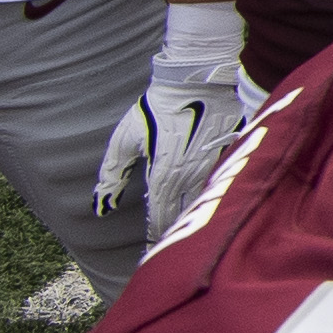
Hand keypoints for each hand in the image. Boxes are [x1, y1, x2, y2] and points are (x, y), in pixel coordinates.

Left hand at [98, 50, 253, 231]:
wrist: (198, 80)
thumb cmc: (158, 107)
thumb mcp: (125, 138)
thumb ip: (111, 175)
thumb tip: (100, 206)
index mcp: (164, 176)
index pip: (159, 218)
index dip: (154, 236)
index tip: (150, 252)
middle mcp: (191, 177)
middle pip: (184, 215)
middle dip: (175, 231)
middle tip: (169, 245)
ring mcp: (214, 167)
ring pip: (204, 201)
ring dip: (194, 214)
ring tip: (187, 227)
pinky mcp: (232, 156)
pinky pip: (222, 183)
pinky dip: (214, 194)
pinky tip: (210, 198)